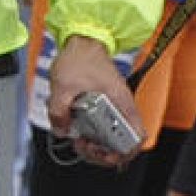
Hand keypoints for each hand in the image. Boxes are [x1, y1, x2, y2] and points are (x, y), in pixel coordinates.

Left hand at [48, 35, 142, 167]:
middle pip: (123, 143)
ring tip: (79, 140)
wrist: (82, 42)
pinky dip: (91, 134)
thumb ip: (58, 112)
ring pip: (112, 137)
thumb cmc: (80, 58)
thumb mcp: (63, 86)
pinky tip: (77, 130)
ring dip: (95, 145)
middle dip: (102, 152)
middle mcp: (121, 107)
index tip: (104, 153)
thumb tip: (61, 130)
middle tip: (85, 146)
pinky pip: (102, 128)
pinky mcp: (103, 106)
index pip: (137, 136)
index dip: (124, 152)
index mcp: (120, 102)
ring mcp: (113, 107)